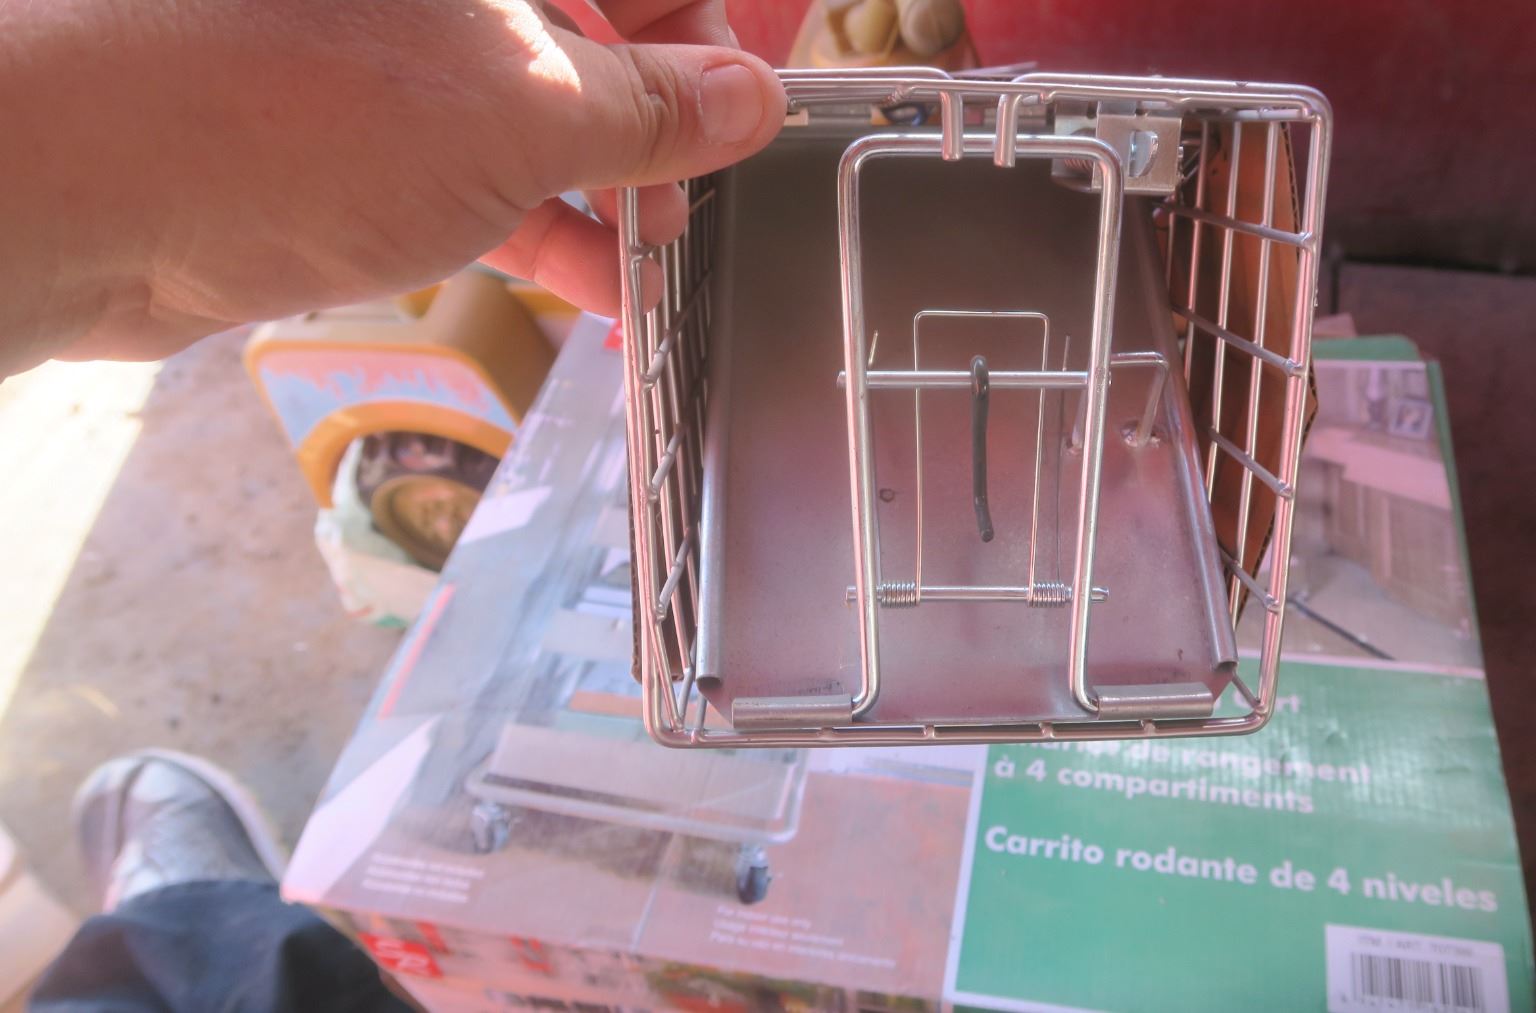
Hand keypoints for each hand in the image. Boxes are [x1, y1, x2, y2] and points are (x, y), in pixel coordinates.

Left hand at [0, 0, 784, 374]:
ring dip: (605, 180)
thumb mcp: (523, 118)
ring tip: (658, 260)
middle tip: (705, 192)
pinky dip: (535, 214)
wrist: (92, 189)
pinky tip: (589, 287)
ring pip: (534, 97)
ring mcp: (389, 39)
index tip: (759, 103)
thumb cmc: (304, 116)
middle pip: (593, 25)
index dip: (716, 29)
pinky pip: (472, 152)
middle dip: (661, 114)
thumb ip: (649, 111)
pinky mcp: (346, 116)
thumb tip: (748, 99)